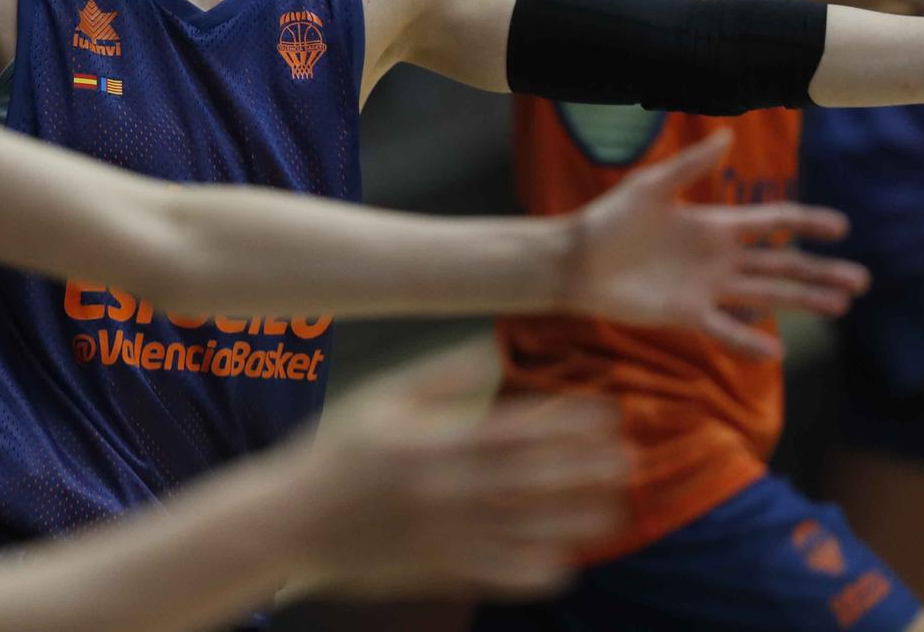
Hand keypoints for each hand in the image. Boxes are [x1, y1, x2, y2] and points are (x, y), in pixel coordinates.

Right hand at [293, 344, 626, 601]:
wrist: (293, 522)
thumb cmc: (337, 453)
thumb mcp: (382, 402)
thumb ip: (438, 379)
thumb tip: (487, 351)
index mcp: (436, 443)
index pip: (518, 431)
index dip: (567, 423)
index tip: (605, 414)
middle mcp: (448, 490)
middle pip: (534, 480)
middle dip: (586, 469)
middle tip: (630, 460)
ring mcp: (445, 534)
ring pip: (526, 528)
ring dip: (576, 518)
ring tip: (616, 508)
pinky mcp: (438, 570)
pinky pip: (498, 572)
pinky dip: (535, 569)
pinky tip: (565, 561)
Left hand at [563, 132, 869, 359]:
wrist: (575, 259)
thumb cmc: (609, 219)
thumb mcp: (650, 186)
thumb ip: (690, 166)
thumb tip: (728, 134)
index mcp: (715, 225)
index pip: (772, 222)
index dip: (805, 222)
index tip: (842, 226)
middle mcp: (719, 258)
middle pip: (781, 263)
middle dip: (820, 271)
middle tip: (860, 280)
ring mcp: (707, 288)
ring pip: (766, 294)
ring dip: (802, 300)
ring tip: (840, 306)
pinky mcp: (687, 314)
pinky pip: (726, 329)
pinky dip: (750, 340)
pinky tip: (778, 353)